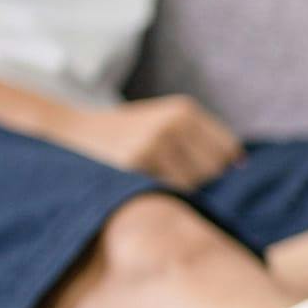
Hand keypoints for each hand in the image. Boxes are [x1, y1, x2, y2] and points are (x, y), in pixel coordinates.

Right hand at [37, 95, 245, 189]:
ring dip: (178, 190)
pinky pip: (169, 193)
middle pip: (215, 169)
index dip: (216, 167)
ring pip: (194, 185)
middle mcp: (173, 122)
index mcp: (183, 110)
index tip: (190, 169)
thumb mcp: (163, 122)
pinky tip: (140, 185)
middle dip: (197, 178)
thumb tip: (240, 163)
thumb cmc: (124, 135)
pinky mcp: (137, 164)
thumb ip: (201, 139)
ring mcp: (155, 143)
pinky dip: (161, 196)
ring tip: (148, 176)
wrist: (67, 133)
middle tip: (162, 172)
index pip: (228, 150)